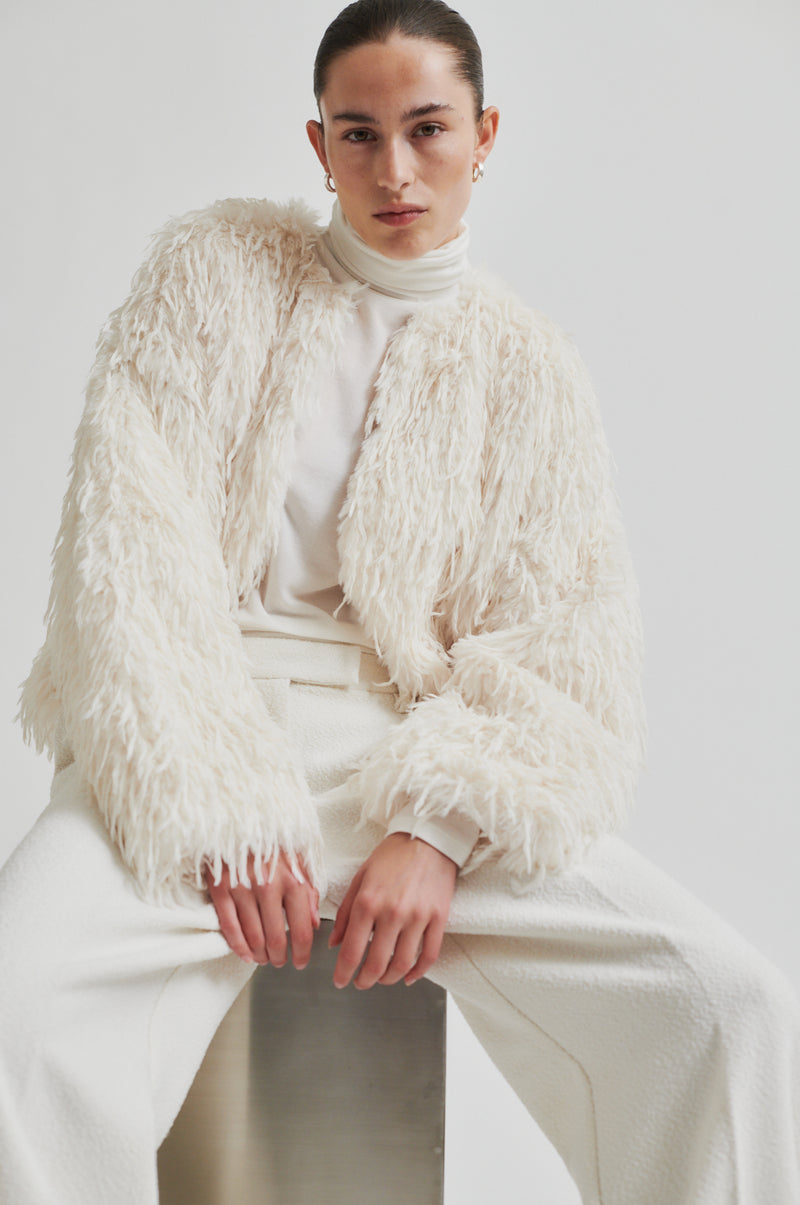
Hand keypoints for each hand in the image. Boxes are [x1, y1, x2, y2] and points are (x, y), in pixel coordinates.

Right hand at [206, 851, 319, 968]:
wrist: (241, 818)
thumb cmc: (273, 842)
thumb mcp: (300, 862)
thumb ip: (309, 893)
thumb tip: (313, 923)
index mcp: (293, 881)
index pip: (302, 929)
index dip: (302, 953)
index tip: (300, 961)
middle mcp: (269, 886)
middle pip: (276, 938)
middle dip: (279, 957)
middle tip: (280, 961)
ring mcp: (243, 888)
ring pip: (253, 937)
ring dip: (260, 955)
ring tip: (264, 958)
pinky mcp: (221, 888)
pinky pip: (230, 926)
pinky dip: (238, 946)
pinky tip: (245, 954)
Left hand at [329, 833, 456, 989]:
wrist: (428, 837)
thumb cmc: (392, 855)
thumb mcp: (360, 878)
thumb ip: (344, 912)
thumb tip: (334, 942)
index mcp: (368, 902)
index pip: (351, 951)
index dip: (343, 972)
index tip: (340, 980)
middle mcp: (392, 912)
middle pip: (377, 964)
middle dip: (365, 981)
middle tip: (360, 983)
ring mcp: (418, 917)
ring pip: (403, 964)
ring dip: (389, 979)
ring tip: (382, 979)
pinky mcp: (438, 918)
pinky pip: (430, 955)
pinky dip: (418, 972)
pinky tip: (408, 976)